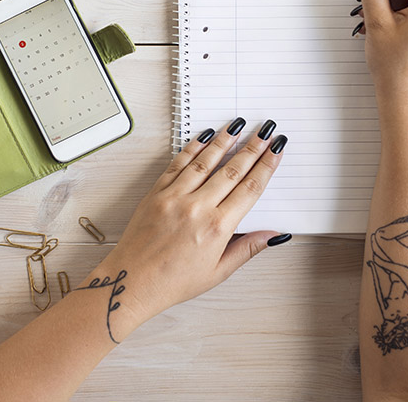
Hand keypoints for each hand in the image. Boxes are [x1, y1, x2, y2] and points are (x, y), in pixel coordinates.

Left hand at [87, 119, 288, 338]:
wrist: (131, 282)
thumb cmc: (173, 281)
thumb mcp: (218, 272)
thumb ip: (247, 248)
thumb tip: (274, 235)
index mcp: (217, 228)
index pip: (250, 188)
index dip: (267, 165)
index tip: (276, 149)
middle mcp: (197, 208)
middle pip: (232, 170)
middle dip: (253, 147)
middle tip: (265, 130)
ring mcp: (175, 197)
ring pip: (205, 162)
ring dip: (224, 141)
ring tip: (238, 126)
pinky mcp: (156, 193)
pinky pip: (177, 164)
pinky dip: (192, 149)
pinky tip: (204, 138)